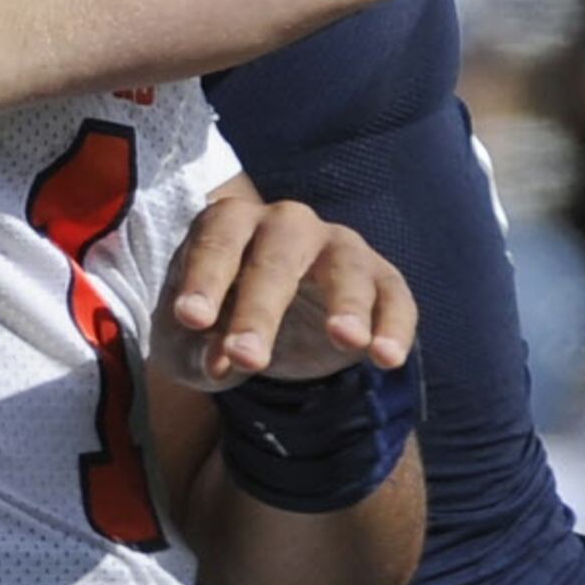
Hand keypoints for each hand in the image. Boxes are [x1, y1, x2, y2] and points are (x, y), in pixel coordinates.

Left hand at [152, 193, 415, 392]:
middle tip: (245, 357)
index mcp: (230, 222)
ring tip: (346, 338)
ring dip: (347, 301)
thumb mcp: (190, 340)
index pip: (217, 242)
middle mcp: (285, 222)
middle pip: (276, 257)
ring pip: (344, 265)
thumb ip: (195, 348)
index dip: (203, 279)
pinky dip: (394, 324)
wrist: (268, 333)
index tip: (190, 319)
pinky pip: (393, 295)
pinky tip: (385, 357)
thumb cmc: (217, 321)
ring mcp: (337, 245)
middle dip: (260, 308)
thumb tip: (220, 363)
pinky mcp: (379, 278)